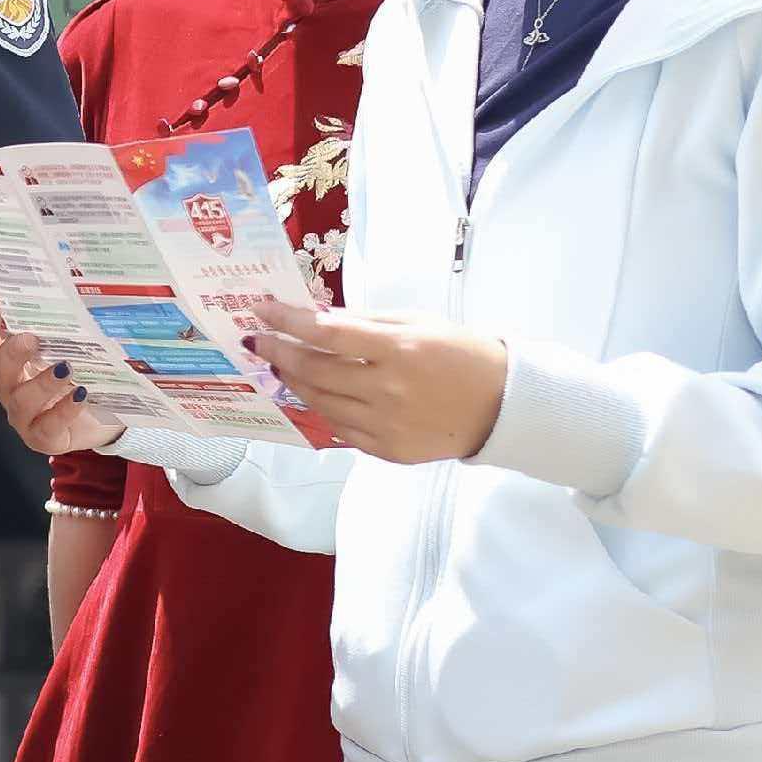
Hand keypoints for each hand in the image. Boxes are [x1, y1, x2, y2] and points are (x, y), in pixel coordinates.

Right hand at [0, 304, 125, 457]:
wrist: (102, 421)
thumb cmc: (82, 378)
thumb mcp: (74, 352)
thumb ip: (67, 333)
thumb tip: (80, 300)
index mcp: (12, 362)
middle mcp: (10, 388)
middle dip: (12, 354)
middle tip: (32, 340)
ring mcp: (23, 417)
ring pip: (20, 401)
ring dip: (41, 383)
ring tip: (65, 369)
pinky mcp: (42, 439)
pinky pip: (46, 427)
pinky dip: (63, 410)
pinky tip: (80, 396)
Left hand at [244, 299, 508, 462]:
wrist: (502, 405)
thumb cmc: (460, 352)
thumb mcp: (416, 322)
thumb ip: (364, 321)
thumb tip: (315, 318)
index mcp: (399, 349)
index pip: (327, 333)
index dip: (287, 321)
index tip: (260, 310)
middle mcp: (388, 389)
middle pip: (314, 372)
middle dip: (279, 353)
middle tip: (260, 341)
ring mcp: (386, 425)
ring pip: (320, 403)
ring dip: (295, 382)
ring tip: (283, 365)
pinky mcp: (387, 450)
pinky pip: (341, 429)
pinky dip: (324, 408)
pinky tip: (317, 393)